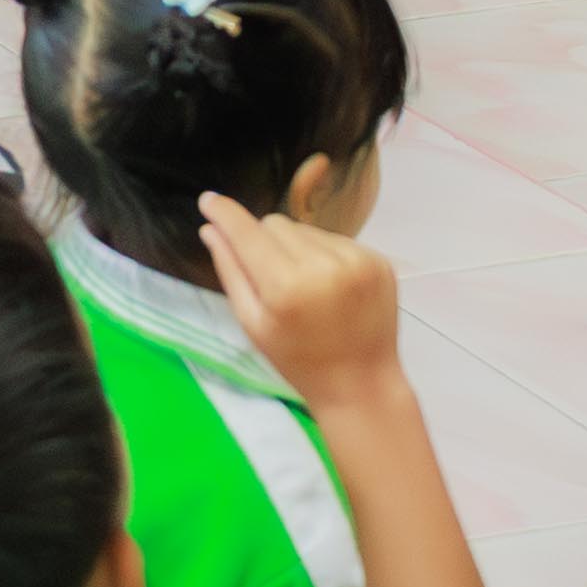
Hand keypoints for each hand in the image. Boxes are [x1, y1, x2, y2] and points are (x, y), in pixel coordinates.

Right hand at [196, 191, 409, 416]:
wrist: (362, 385)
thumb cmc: (298, 361)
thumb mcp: (253, 325)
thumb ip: (230, 271)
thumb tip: (210, 227)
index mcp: (286, 287)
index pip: (247, 231)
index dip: (225, 214)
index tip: (208, 200)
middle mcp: (324, 265)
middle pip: (276, 224)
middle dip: (265, 241)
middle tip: (271, 276)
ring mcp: (358, 260)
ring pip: (305, 229)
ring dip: (296, 247)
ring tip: (305, 285)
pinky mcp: (379, 260)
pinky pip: (335, 238)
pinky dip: (325, 254)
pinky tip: (329, 285)